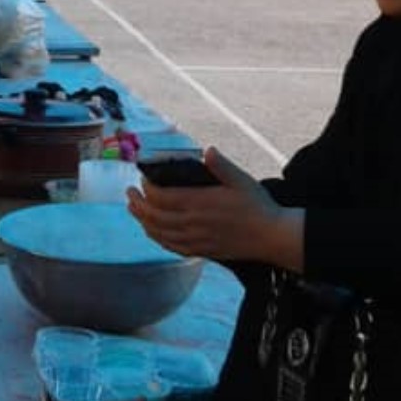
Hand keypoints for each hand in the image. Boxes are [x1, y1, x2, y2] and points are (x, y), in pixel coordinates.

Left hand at [128, 148, 302, 269]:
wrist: (271, 237)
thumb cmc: (258, 206)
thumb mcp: (242, 179)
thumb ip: (221, 165)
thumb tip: (207, 150)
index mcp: (200, 203)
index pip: (162, 197)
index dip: (147, 188)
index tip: (142, 178)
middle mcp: (193, 223)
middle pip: (155, 216)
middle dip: (138, 204)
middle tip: (129, 193)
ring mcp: (196, 239)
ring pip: (160, 232)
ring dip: (143, 221)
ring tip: (134, 210)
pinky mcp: (201, 250)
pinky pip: (172, 246)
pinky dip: (157, 238)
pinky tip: (153, 232)